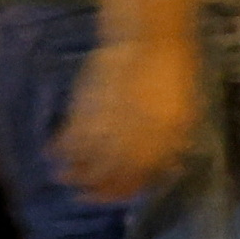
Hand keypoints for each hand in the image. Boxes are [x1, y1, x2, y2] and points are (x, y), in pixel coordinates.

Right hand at [57, 28, 201, 201]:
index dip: (124, 193)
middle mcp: (133, 143)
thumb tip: (170, 167)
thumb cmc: (174, 74)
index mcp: (161, 145)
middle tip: (84, 198)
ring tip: (64, 178)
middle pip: (109, 179)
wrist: (150, 39)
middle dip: (96, 193)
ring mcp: (107, 129)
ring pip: (85, 164)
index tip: (115, 198)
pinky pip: (68, 139)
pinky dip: (59, 150)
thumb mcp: (186, 112)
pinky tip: (54, 153)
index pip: (138, 181)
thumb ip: (176, 142)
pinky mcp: (85, 110)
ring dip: (73, 175)